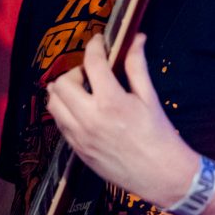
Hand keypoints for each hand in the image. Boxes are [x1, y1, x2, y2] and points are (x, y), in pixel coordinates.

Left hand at [46, 32, 197, 206]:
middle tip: (90, 74)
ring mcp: (80, 136)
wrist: (161, 174)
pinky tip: (81, 110)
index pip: (92, 63)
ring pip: (53, 104)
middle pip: (62, 83)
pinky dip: (64, 111)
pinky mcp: (77, 150)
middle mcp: (90, 119)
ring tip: (82, 90)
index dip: (94, 46)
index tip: (98, 42)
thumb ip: (138, 67)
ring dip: (64, 91)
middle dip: (75, 71)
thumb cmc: (159, 136)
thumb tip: (137, 39)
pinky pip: (59, 123)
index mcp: (111, 102)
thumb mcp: (150, 98)